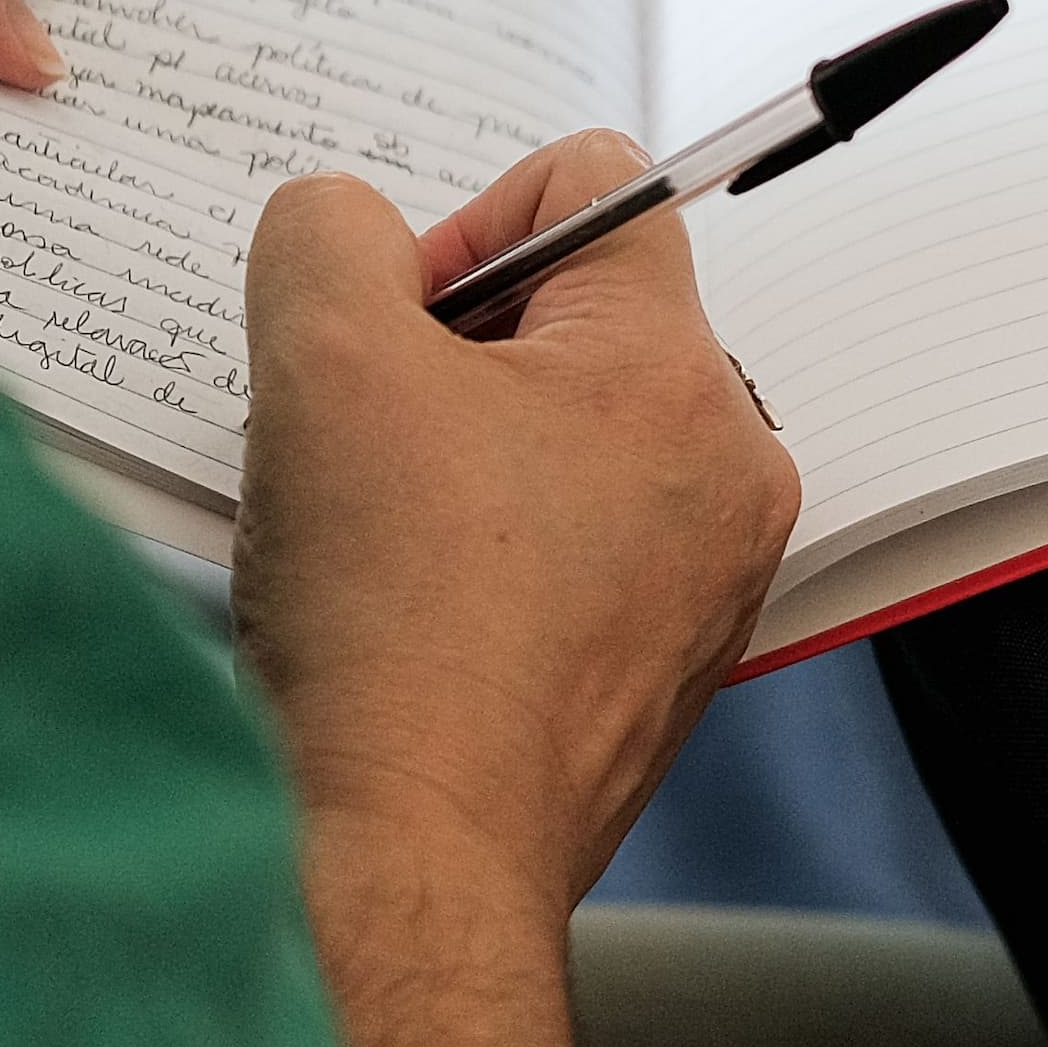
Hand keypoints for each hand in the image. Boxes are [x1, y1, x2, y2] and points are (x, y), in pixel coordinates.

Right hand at [231, 133, 798, 1046]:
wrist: (411, 860)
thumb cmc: (391, 627)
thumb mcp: (321, 356)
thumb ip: (329, 233)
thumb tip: (350, 232)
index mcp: (674, 371)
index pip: (596, 186)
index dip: (465, 227)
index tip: (397, 329)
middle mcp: (726, 466)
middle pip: (581, 317)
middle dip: (462, 352)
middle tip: (376, 439)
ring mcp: (705, 576)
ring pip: (572, 434)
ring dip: (471, 453)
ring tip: (391, 535)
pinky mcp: (663, 664)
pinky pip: (579, 545)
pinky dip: (496, 550)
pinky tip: (423, 608)